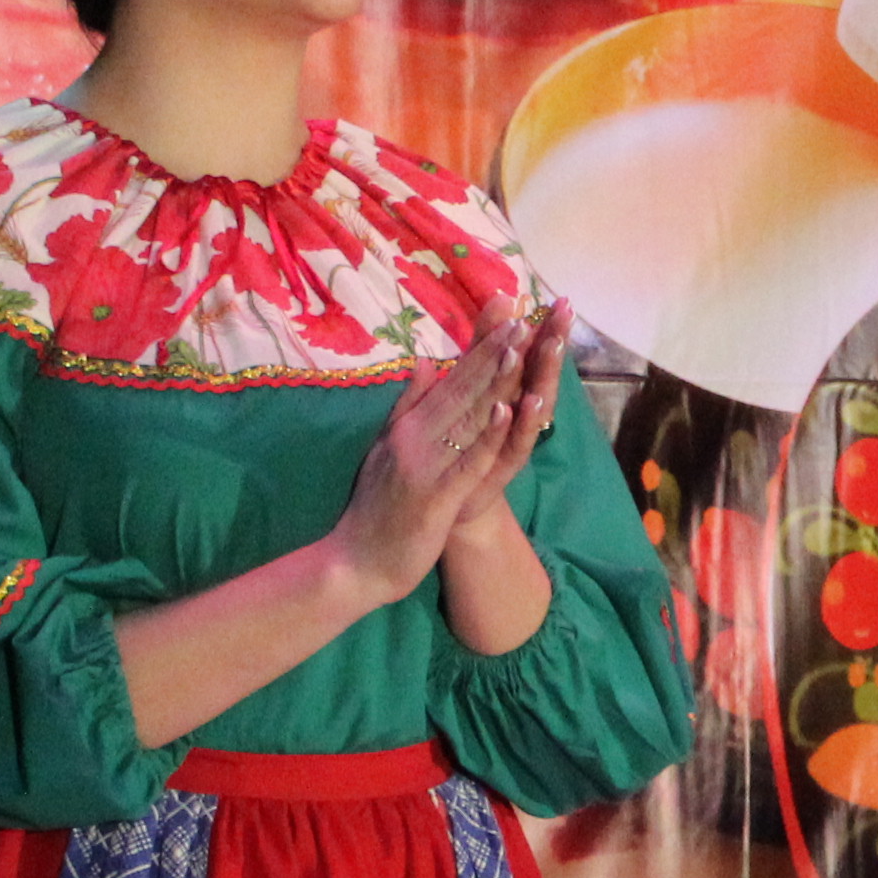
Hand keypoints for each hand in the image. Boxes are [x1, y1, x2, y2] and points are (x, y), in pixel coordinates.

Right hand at [332, 296, 576, 602]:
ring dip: (495, 381)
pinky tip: (508, 410)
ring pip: (468, 417)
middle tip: (522, 316)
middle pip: (462, 389)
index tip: (506, 316)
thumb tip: (424, 360)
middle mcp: (416, 437)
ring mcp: (426, 465)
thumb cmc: (375, 508)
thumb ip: (407, 405)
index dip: (481, 348)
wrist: (355, 561)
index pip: (451, 379)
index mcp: (408, 425)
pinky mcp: (438, 496)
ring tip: (520, 346)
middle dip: (493, 353)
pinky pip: (468, 461)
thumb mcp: (386, 448)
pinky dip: (488, 435)